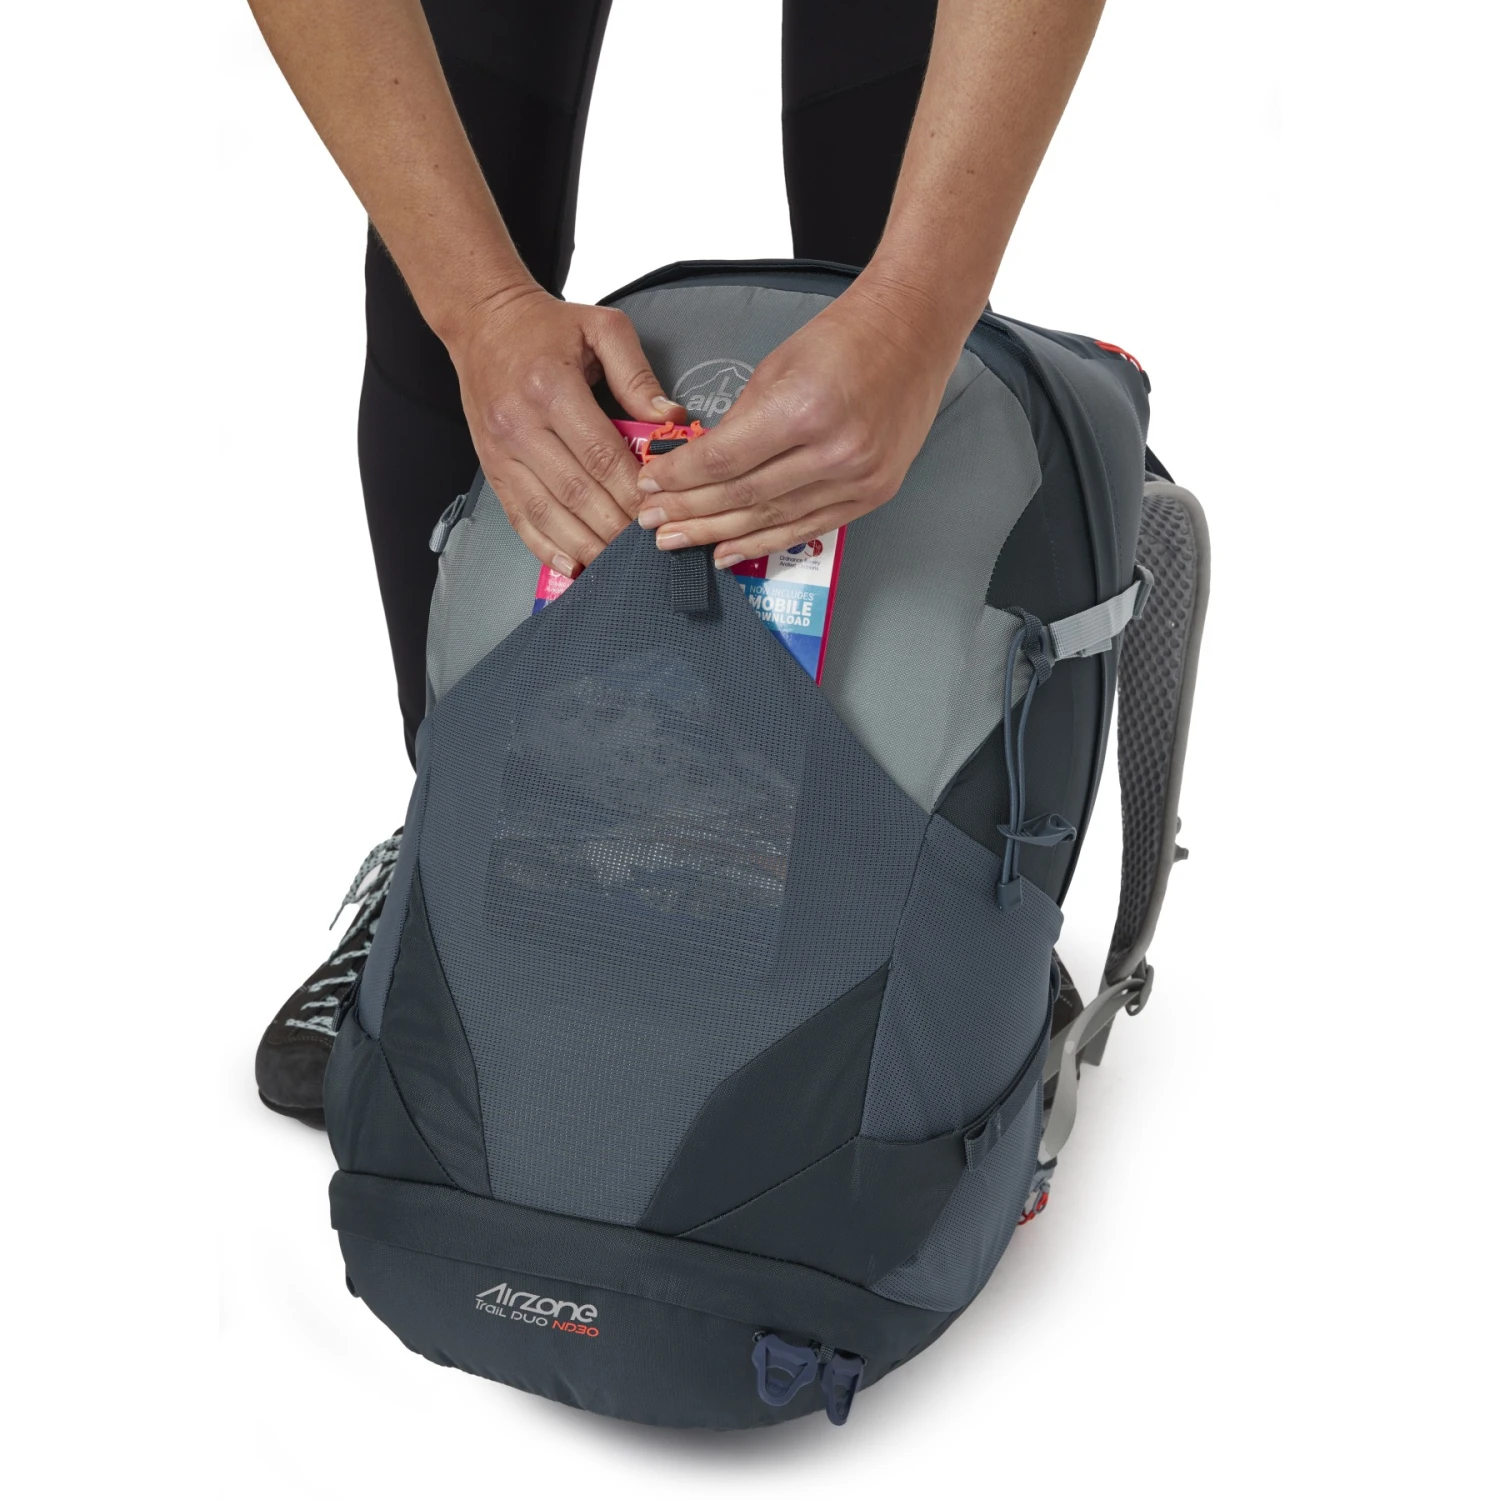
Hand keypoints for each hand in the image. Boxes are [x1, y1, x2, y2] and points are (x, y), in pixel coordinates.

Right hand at [446, 284, 684, 575]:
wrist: (483, 321)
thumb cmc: (546, 327)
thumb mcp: (602, 329)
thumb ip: (638, 375)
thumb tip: (671, 421)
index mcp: (551, 387)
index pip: (601, 455)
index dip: (633, 491)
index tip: (660, 512)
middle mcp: (520, 424)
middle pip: (576, 492)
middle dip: (614, 526)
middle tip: (647, 548)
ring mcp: (501, 451)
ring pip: (546, 513)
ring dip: (584, 545)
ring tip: (616, 566)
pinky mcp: (492, 468)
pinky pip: (519, 518)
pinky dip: (546, 547)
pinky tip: (572, 566)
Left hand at [632, 276, 963, 565]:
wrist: (913, 332)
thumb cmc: (845, 338)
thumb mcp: (776, 367)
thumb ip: (739, 422)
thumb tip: (698, 465)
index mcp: (803, 409)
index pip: (724, 459)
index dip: (680, 478)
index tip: (650, 484)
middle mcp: (834, 450)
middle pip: (744, 495)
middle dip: (690, 511)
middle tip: (652, 522)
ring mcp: (858, 478)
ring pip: (772, 519)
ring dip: (719, 534)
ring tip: (679, 541)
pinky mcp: (873, 493)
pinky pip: (808, 527)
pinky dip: (766, 542)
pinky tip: (730, 551)